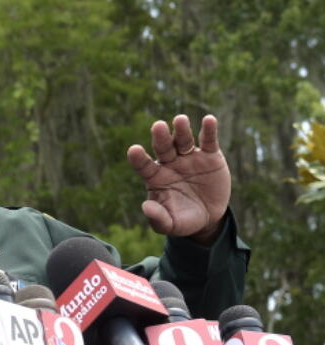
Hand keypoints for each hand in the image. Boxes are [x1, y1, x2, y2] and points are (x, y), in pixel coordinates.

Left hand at [127, 114, 229, 242]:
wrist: (208, 217)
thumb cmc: (183, 219)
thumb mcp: (170, 224)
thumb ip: (157, 218)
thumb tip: (146, 208)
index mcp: (155, 177)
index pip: (143, 165)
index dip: (138, 158)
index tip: (133, 150)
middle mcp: (170, 163)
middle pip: (163, 147)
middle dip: (161, 137)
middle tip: (158, 126)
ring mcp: (189, 157)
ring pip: (183, 140)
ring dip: (181, 130)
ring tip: (180, 120)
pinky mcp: (210, 156)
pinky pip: (208, 141)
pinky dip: (209, 130)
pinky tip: (209, 119)